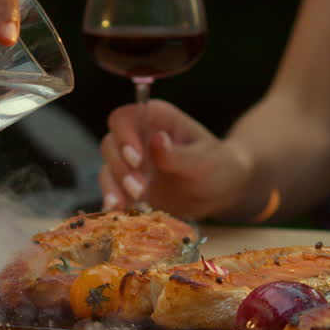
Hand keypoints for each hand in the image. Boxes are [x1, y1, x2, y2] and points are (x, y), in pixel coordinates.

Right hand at [99, 99, 249, 218]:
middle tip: (140, 190)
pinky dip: (112, 198)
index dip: (124, 136)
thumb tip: (157, 140)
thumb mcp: (204, 162)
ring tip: (125, 204)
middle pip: (111, 143)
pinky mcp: (128, 183)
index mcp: (156, 118)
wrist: (221, 192)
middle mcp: (138, 135)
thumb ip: (179, 154)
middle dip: (121, 168)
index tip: (137, 160)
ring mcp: (131, 160)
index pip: (125, 118)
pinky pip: (111, 188)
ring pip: (108, 167)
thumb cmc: (218, 168)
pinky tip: (117, 211)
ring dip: (113, 186)